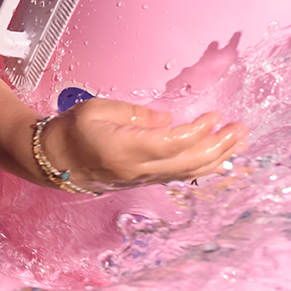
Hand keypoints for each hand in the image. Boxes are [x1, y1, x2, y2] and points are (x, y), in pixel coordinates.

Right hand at [40, 98, 247, 192]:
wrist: (50, 160)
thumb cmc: (70, 130)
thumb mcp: (96, 109)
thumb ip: (133, 114)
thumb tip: (167, 119)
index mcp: (125, 150)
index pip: (172, 144)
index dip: (198, 132)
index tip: (214, 116)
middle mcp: (137, 170)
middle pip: (187, 163)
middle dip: (218, 147)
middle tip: (240, 129)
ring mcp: (141, 179)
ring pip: (187, 173)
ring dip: (216, 158)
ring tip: (237, 142)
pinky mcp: (142, 181)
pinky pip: (178, 176)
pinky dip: (201, 167)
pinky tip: (215, 158)